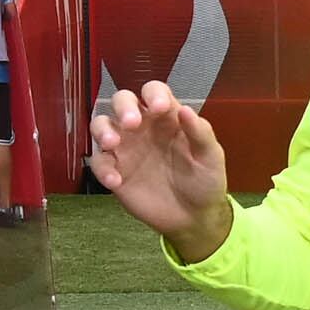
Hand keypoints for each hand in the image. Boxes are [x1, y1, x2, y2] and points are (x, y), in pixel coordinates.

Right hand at [90, 78, 233, 259]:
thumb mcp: (210, 157)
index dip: (154, 94)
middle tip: (132, 124)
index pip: (154, 92)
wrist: (194, 217)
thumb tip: (185, 110)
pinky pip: (99, 162)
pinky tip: (116, 181)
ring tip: (112, 144)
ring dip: (103, 130)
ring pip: (102, 125)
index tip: (159, 107)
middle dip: (123, 107)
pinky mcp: (115, 170)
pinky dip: (103, 169)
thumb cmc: (205, 181)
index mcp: (167, 118)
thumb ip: (200, 133)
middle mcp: (143, 127)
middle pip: (122, 101)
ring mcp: (126, 148)